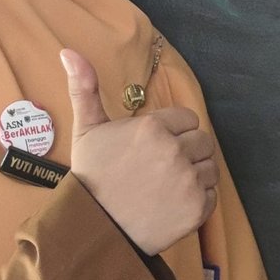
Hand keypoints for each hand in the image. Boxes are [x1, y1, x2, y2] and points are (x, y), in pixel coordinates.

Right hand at [60, 47, 217, 256]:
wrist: (95, 229)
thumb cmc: (90, 177)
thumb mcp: (86, 130)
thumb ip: (84, 89)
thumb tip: (67, 51)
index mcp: (152, 127)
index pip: (187, 119)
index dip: (173, 132)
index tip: (153, 149)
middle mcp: (174, 151)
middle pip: (202, 141)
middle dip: (186, 152)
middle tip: (160, 170)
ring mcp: (188, 181)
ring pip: (210, 168)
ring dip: (195, 176)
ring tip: (167, 187)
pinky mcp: (197, 209)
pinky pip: (212, 196)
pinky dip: (197, 202)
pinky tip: (172, 205)